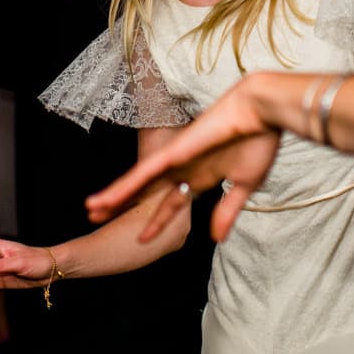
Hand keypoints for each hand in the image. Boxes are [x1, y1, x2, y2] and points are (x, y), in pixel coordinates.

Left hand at [86, 77, 280, 242]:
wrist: (263, 114)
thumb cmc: (259, 144)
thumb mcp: (244, 186)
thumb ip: (227, 211)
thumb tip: (216, 239)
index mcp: (201, 177)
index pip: (172, 204)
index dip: (157, 222)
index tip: (142, 239)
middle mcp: (184, 169)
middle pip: (146, 193)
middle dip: (124, 206)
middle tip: (97, 219)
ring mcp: (177, 160)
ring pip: (138, 183)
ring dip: (114, 197)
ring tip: (90, 209)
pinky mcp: (174, 153)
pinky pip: (144, 173)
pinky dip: (126, 186)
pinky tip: (108, 198)